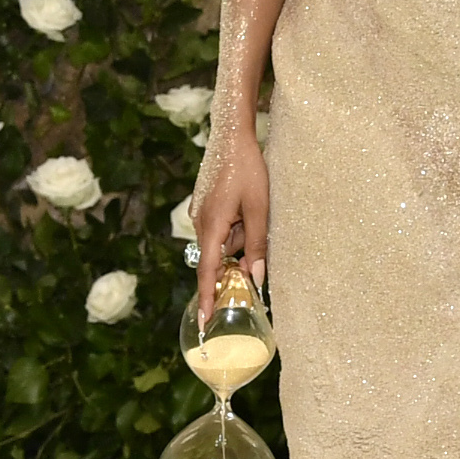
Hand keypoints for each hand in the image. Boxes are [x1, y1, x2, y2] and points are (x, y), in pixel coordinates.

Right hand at [193, 123, 268, 316]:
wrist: (231, 136)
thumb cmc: (248, 170)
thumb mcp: (259, 209)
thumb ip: (257, 245)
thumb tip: (256, 278)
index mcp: (211, 226)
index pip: (207, 273)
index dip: (207, 299)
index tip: (204, 322)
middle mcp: (199, 223)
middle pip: (218, 256)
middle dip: (236, 255)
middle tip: (253, 230)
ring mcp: (200, 214)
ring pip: (221, 241)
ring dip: (238, 236)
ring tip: (251, 205)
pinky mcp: (204, 206)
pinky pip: (220, 228)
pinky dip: (233, 226)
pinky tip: (243, 203)